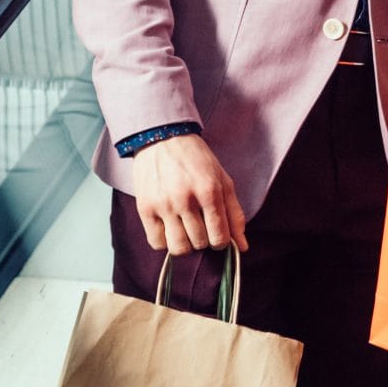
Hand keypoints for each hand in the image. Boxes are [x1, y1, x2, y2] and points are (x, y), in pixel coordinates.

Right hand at [132, 133, 247, 255]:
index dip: (221, 241)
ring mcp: (163, 205)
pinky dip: (165, 241)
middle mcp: (185, 200)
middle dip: (204, 239)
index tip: (217, 234)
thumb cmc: (197, 160)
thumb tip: (242, 247)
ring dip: (185, 244)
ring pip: (178, 248)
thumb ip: (234, 214)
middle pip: (199, 243)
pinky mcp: (145, 208)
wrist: (163, 138)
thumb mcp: (222, 180)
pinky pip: (157, 243)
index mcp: (209, 191)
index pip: (219, 237)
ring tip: (186, 229)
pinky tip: (170, 227)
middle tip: (200, 225)